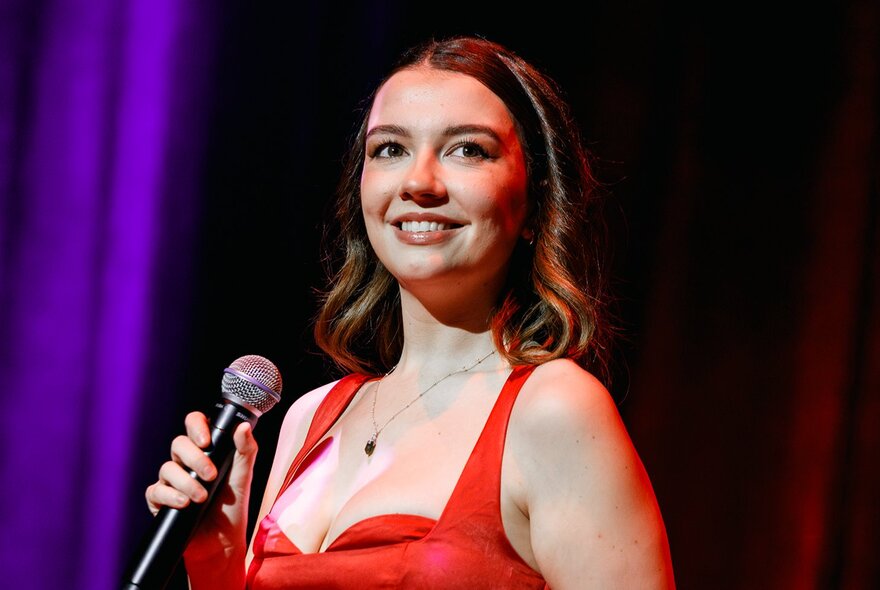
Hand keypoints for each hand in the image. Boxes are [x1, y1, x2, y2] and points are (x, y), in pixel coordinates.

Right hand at [145, 411, 258, 565]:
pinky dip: (169, 496)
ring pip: (167, 468)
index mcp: (206, 450)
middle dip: (195, 458)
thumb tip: (243, 426)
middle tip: (211, 475)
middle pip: (178, 444)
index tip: (207, 441)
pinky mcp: (160, 501)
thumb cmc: (233, 505)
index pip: (194, 424)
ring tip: (202, 497)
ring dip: (186, 482)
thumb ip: (246, 450)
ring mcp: (172, 481)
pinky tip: (183, 503)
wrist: (223, 541)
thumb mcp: (244, 476)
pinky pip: (155, 491)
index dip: (196, 426)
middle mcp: (186, 462)